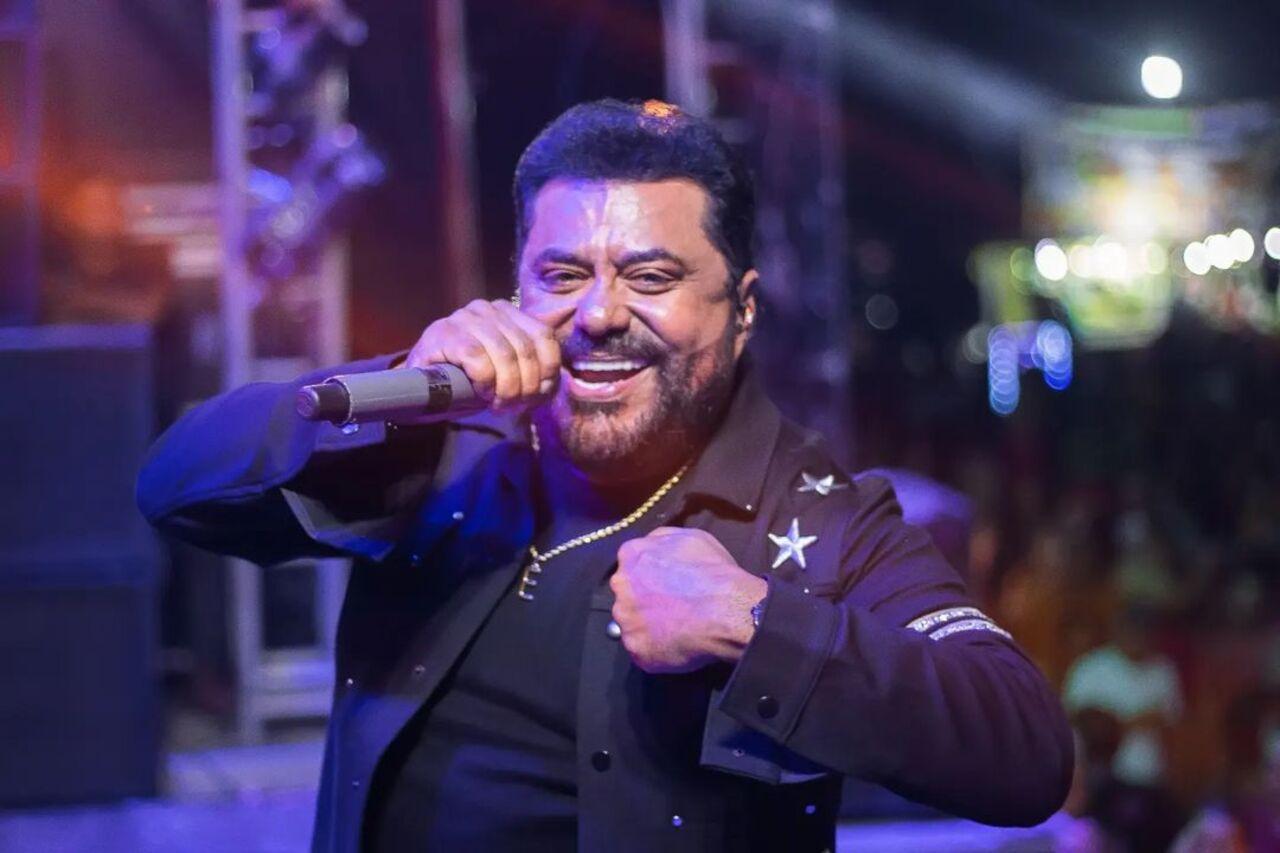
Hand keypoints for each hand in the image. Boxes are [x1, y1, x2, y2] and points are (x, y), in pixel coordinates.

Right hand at [403, 299, 559, 409]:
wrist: (419, 389)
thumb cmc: (468, 383)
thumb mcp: (508, 377)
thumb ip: (532, 375)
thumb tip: (548, 385)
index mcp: (510, 314)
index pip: (544, 337)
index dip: (547, 371)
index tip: (535, 396)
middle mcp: (489, 309)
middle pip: (526, 350)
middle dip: (525, 387)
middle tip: (513, 407)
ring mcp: (466, 317)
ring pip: (505, 355)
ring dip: (506, 389)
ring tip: (498, 404)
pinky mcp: (444, 332)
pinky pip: (478, 359)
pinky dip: (484, 381)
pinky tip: (480, 392)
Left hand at [610, 527, 767, 673]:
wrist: (725, 610)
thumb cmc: (712, 571)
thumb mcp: (689, 536)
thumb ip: (660, 540)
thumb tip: (650, 546)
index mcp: (632, 556)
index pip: (630, 566)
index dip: (649, 577)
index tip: (665, 586)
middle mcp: (621, 586)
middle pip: (626, 595)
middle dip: (643, 601)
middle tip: (671, 608)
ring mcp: (626, 620)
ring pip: (632, 624)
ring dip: (648, 626)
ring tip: (676, 628)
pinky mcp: (635, 648)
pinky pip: (642, 650)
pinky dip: (656, 649)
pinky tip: (677, 644)